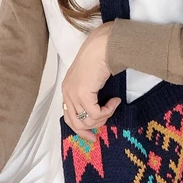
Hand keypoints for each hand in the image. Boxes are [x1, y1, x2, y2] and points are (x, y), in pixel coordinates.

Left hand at [62, 22, 120, 140]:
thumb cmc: (100, 59)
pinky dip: (108, 110)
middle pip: (75, 123)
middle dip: (92, 128)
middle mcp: (67, 93)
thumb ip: (88, 96)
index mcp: (67, 90)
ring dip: (103, 117)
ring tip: (112, 106)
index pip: (68, 118)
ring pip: (87, 120)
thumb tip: (96, 114)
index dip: (80, 130)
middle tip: (104, 127)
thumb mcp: (90, 81)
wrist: (103, 46)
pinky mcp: (83, 94)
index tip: (92, 136)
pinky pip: (96, 113)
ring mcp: (73, 93)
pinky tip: (115, 101)